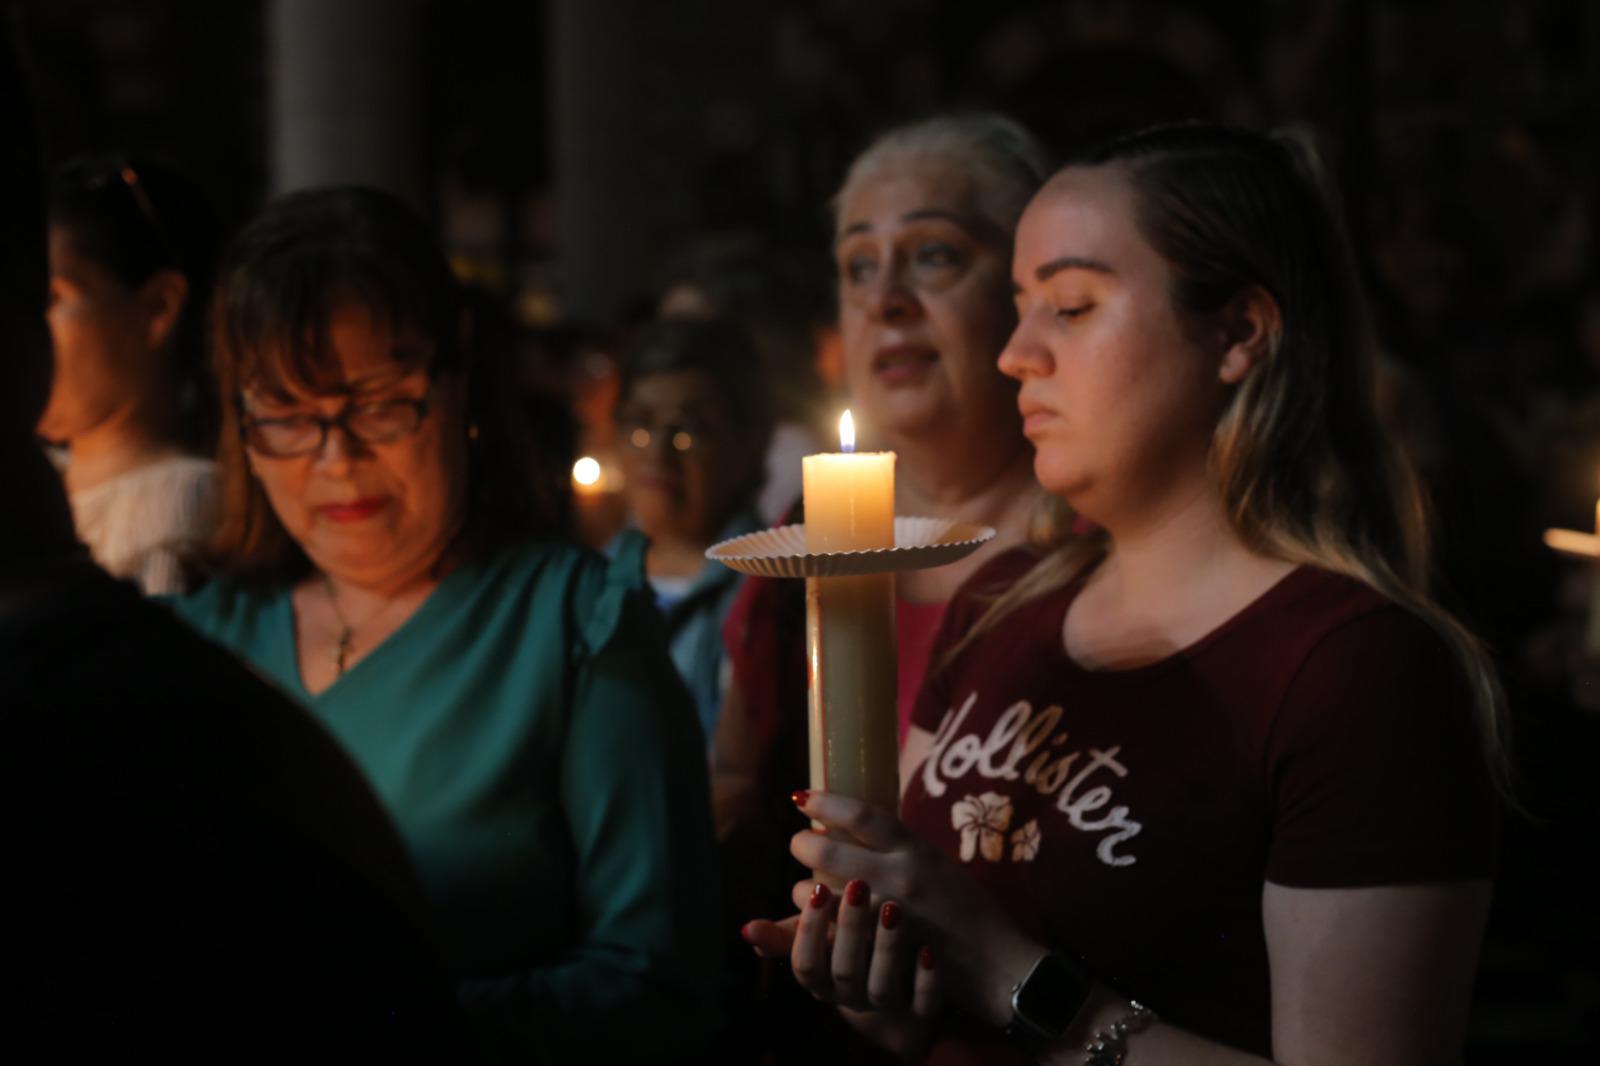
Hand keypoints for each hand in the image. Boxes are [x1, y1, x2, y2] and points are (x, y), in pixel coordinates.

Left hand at [743, 790, 1045, 1029]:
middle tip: (800, 842)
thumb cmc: (966, 908)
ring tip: (807, 887)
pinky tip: (814, 917)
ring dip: (804, 888)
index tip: (801, 798)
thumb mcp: (935, 863)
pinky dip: (815, 922)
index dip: (824, 802)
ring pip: (820, 892)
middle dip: (803, 844)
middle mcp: (899, 876)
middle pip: (828, 850)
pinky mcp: (877, 950)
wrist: (994, 962)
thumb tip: (848, 823)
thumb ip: (896, 847)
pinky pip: (829, 931)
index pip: (860, 814)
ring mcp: (886, 915)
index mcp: (915, 848)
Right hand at [743, 878, 940, 1059]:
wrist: (900, 997)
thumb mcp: (820, 944)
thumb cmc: (849, 953)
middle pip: (843, 970)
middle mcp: (851, 998)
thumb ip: (789, 933)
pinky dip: (926, 978)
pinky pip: (923, 1003)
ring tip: (893, 907)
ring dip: (886, 947)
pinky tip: (928, 949)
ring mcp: (887, 1007)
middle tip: (857, 884)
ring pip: (881, 987)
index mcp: (823, 982)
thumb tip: (746, 930)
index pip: (806, 963)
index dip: (809, 930)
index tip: (817, 888)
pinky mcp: (921, 1012)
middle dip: (848, 928)